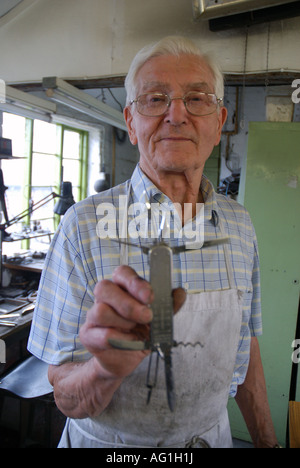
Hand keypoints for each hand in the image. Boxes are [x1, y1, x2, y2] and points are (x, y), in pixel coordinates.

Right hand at [79, 265, 185, 379]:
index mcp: (121, 288)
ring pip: (100, 311)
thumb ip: (167, 306)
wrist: (124, 360)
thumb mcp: (157, 320)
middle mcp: (105, 299)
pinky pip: (101, 334)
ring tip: (136, 329)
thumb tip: (180, 292)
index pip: (122, 273)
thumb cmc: (138, 334)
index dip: (135, 282)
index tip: (150, 296)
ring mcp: (93, 317)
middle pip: (104, 288)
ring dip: (123, 321)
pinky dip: (120, 339)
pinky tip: (131, 342)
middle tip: (147, 316)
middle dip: (128, 303)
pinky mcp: (88, 336)